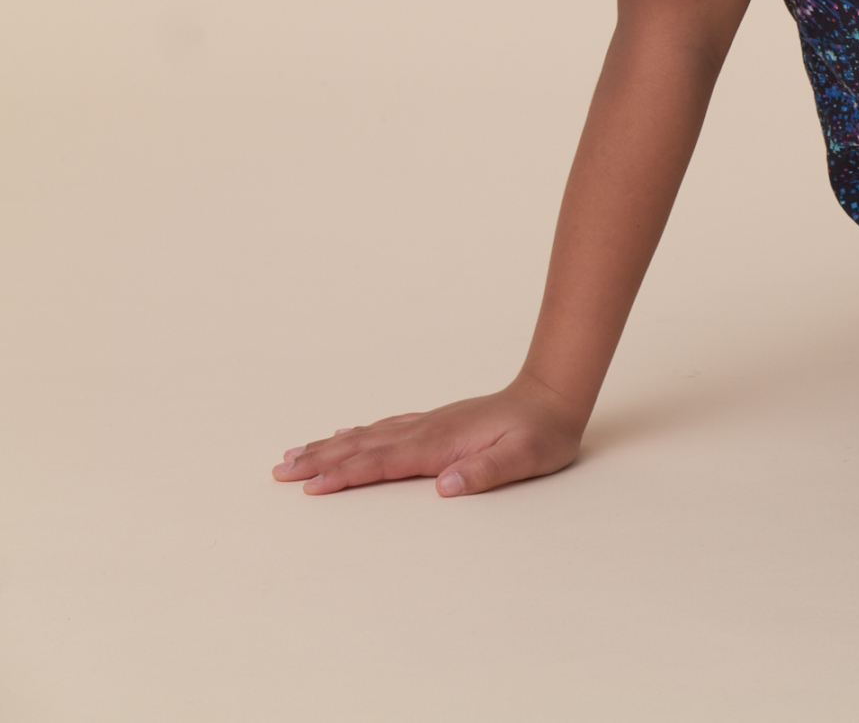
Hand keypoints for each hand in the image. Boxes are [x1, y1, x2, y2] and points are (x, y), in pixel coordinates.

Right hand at [272, 374, 585, 496]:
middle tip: (279, 469)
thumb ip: (486, 473)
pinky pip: (384, 428)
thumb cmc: (542, 433)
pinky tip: (344, 434)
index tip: (310, 486)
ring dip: (330, 445)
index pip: (382, 462)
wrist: (554, 397)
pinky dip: (357, 434)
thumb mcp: (524, 458)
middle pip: (362, 446)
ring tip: (295, 453)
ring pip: (368, 435)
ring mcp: (428, 424)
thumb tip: (444, 487)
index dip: (345, 475)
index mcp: (440, 444)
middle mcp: (426, 430)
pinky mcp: (435, 423)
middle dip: (320, 459)